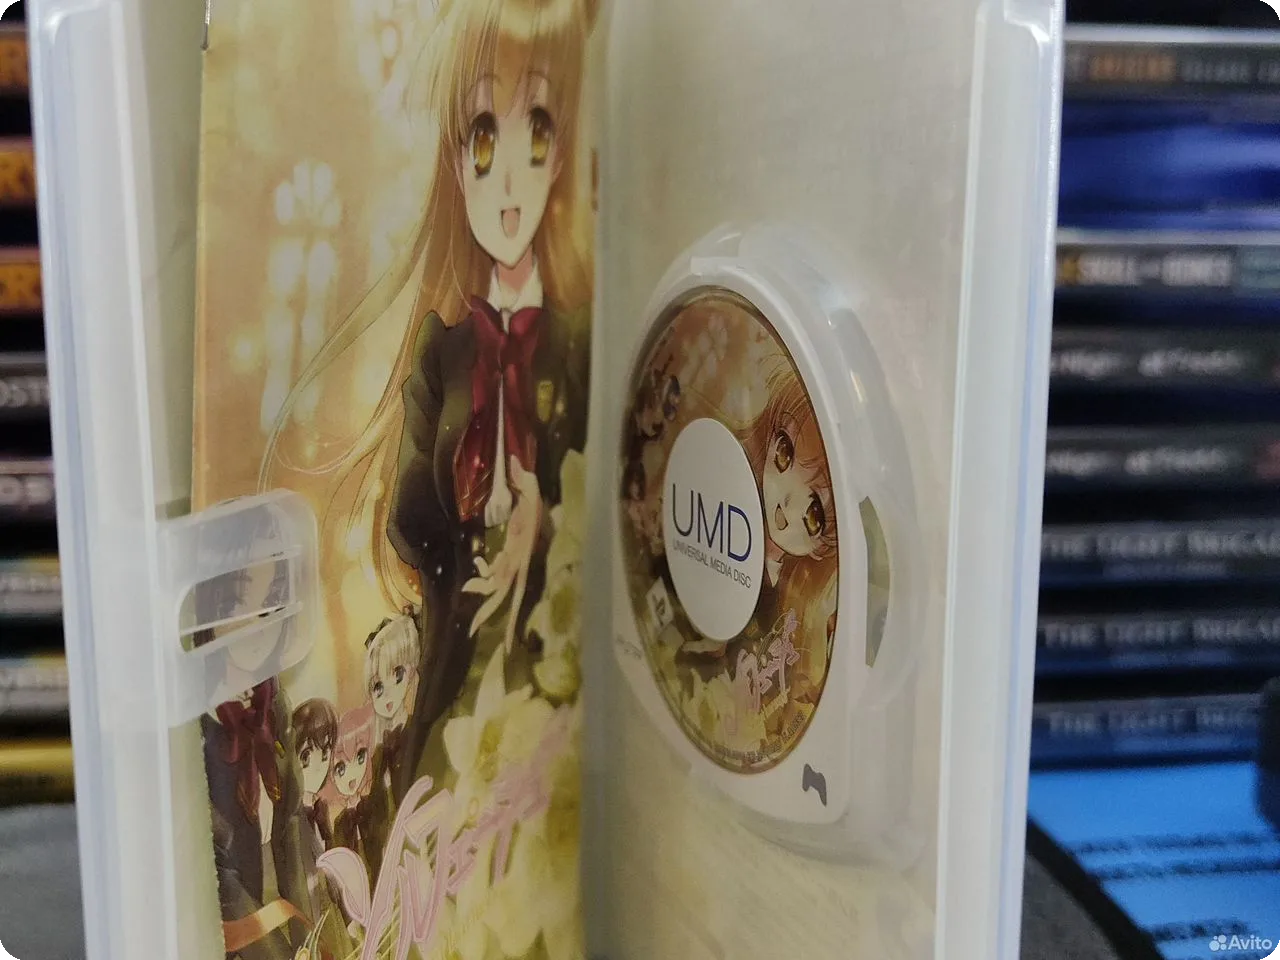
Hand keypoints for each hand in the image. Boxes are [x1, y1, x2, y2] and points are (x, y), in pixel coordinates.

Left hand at [462, 457, 541, 650]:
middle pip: (503, 596)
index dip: (511, 614)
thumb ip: (522, 477)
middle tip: (472, 631)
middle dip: (488, 613)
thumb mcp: (533, 487)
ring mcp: (513, 562)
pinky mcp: (510, 556)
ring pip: (496, 585)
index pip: (516, 590)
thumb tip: (512, 459)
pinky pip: (495, 571)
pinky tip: (479, 562)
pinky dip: (485, 571)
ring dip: (482, 587)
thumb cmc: (539, 499)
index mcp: (523, 556)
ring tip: (468, 588)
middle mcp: (518, 564)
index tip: (506, 638)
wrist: (545, 504)